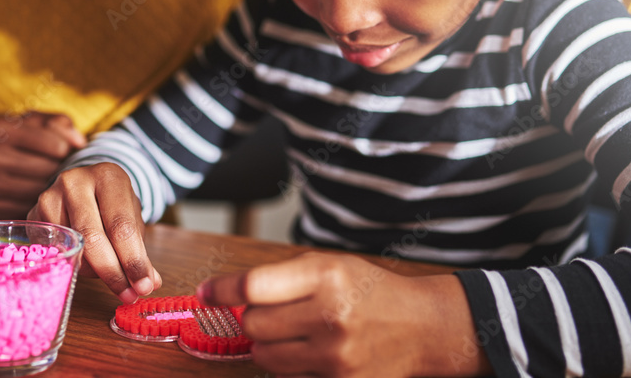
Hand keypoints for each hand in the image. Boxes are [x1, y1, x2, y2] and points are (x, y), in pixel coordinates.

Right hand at [0, 111, 85, 220]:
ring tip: (53, 186)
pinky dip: (32, 207)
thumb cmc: (3, 139)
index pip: (54, 145)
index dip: (66, 151)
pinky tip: (35, 199)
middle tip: (66, 173)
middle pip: (45, 172)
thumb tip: (80, 142)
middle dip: (60, 172)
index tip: (66, 153)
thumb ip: (57, 123)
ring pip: (34, 194)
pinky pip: (19, 211)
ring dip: (48, 191)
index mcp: (0, 128)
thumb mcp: (27, 121)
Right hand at [29, 162, 160, 303]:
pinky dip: (74, 264)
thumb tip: (148, 283)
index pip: (121, 225)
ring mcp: (50, 197)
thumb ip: (140, 250)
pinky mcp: (33, 215)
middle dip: (113, 272)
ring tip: (109, 273)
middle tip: (128, 294)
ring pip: (73, 248)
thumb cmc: (112, 203)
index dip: (133, 260)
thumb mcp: (132, 218)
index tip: (143, 286)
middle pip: (93, 238)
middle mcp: (76, 182)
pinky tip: (87, 262)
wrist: (85, 183)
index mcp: (108, 177)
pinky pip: (55, 252)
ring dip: (94, 271)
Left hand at [197, 252, 489, 376]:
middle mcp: (329, 316)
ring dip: (269, 342)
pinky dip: (288, 365)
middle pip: (254, 323)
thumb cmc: (370, 290)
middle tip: (277, 310)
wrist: (422, 327)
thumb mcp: (330, 265)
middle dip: (255, 316)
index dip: (222, 290)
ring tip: (295, 330)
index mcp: (326, 275)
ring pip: (264, 355)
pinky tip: (311, 351)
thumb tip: (222, 294)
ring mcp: (334, 357)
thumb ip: (279, 277)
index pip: (253, 286)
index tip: (207, 293)